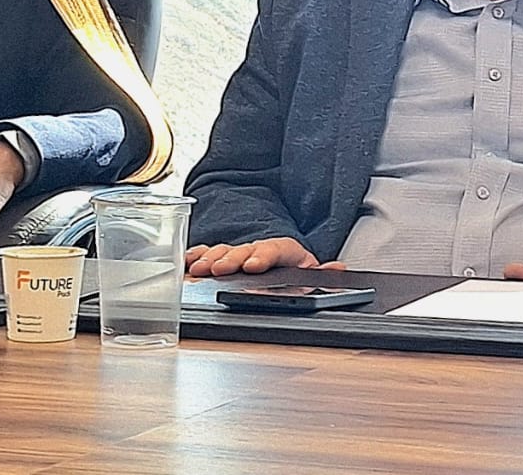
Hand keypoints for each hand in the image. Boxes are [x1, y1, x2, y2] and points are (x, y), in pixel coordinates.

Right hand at [184, 236, 347, 276]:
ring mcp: (240, 253)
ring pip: (223, 251)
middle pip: (243, 250)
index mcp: (284, 250)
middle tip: (218, 269)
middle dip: (230, 259)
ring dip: (209, 258)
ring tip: (197, 268)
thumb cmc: (296, 272)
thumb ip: (323, 273)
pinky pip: (208, 254)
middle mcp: (258, 249)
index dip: (262, 256)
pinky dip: (195, 256)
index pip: (273, 248)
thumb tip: (338, 269)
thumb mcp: (312, 274)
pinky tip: (185, 262)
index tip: (253, 266)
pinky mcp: (225, 259)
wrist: (286, 266)